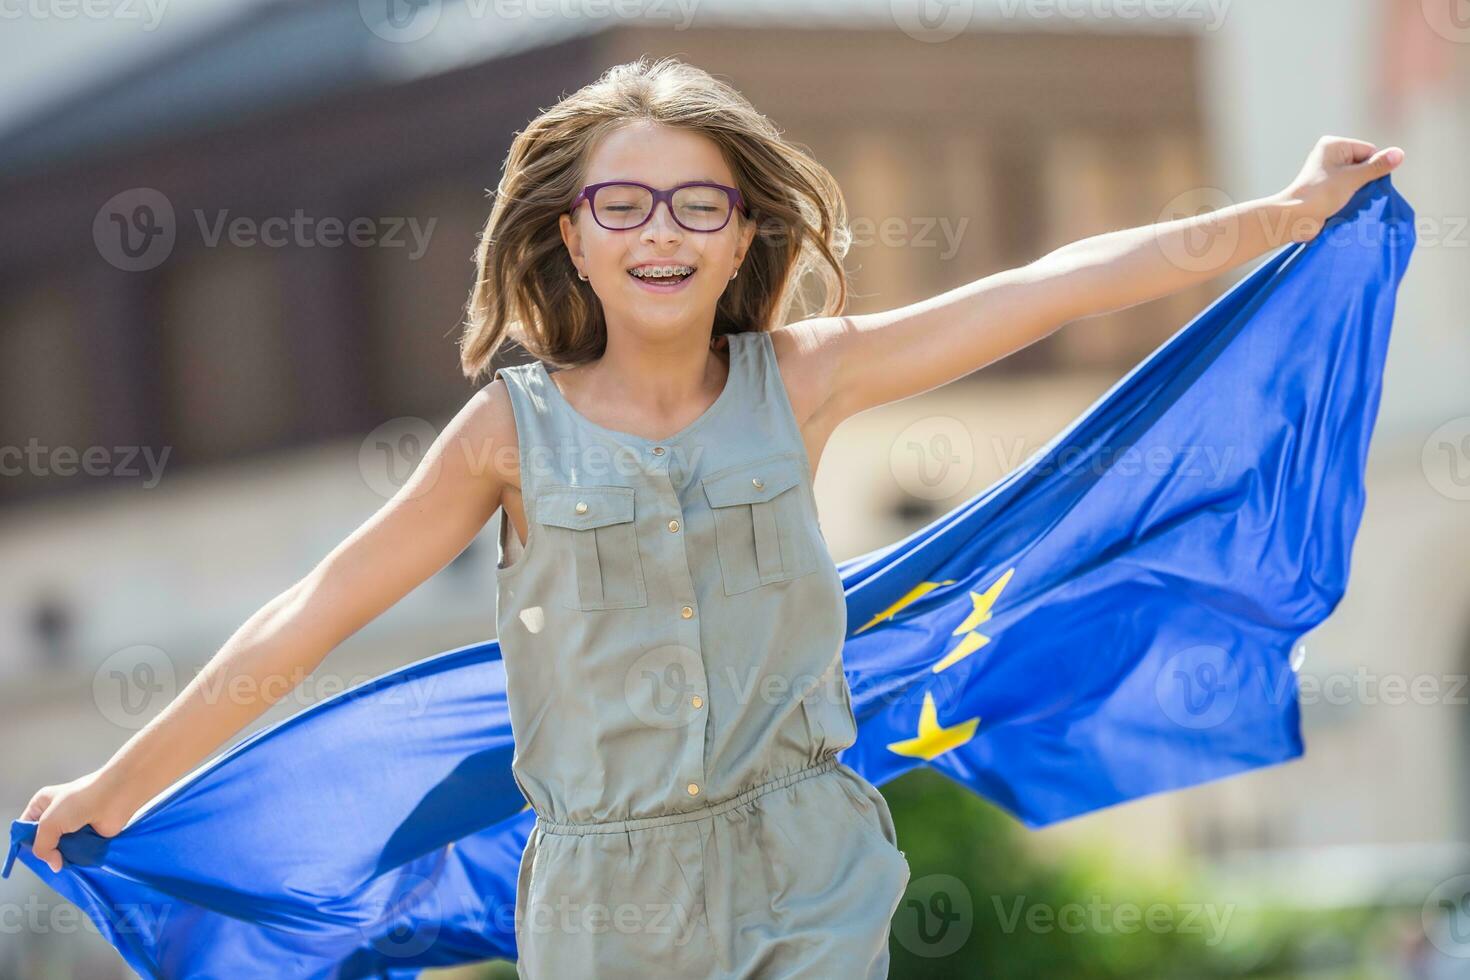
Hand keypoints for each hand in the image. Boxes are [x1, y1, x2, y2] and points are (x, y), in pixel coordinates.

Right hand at [20, 768, 135, 872]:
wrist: (116, 796)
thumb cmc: (81, 799)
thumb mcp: (49, 822)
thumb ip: (42, 847)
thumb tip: (54, 865)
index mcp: (42, 804)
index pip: (25, 828)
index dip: (25, 842)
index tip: (30, 855)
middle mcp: (57, 814)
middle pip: (43, 841)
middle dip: (46, 852)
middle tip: (50, 860)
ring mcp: (74, 826)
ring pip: (61, 849)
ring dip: (63, 856)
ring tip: (65, 860)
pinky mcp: (89, 836)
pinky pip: (78, 852)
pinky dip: (78, 857)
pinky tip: (78, 860)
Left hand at [1276, 136, 1404, 241]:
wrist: (1295, 218)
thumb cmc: (1320, 195)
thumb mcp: (1352, 179)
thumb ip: (1376, 167)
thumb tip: (1399, 154)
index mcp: (1334, 145)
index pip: (1369, 151)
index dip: (1372, 168)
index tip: (1361, 183)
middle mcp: (1330, 155)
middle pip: (1364, 165)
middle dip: (1366, 181)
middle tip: (1357, 194)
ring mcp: (1328, 171)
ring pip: (1358, 179)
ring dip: (1359, 191)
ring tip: (1350, 202)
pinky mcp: (1327, 187)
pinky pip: (1348, 189)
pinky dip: (1351, 198)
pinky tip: (1347, 206)